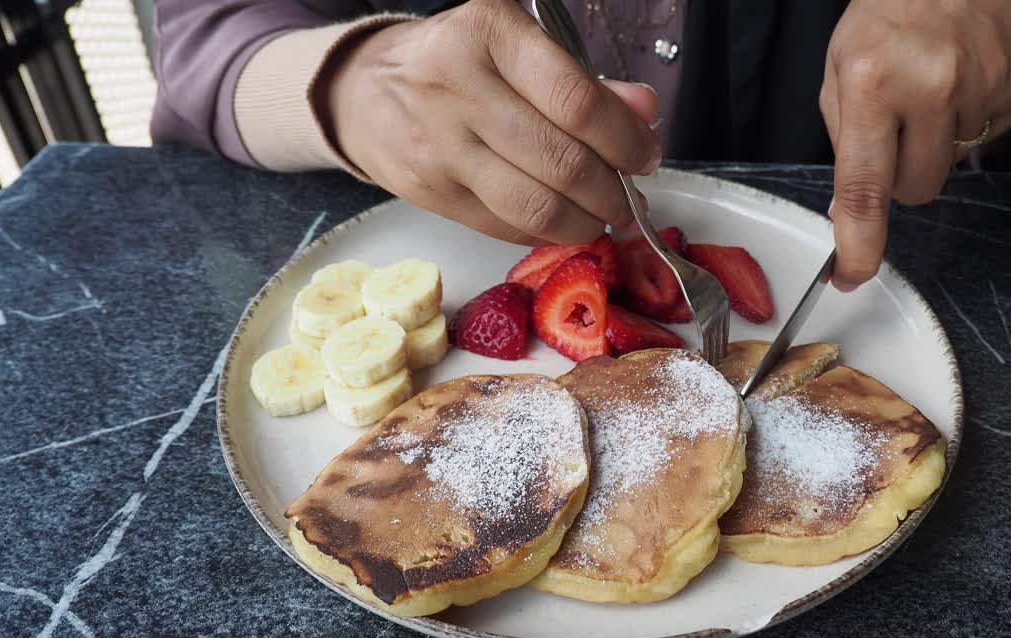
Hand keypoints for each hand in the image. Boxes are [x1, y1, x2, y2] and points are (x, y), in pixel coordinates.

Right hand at [319, 0, 660, 246]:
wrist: (364, 91)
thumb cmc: (454, 62)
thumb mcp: (517, 48)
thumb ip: (585, 82)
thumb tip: (645, 112)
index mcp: (491, 34)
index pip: (576, 100)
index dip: (624, 139)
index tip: (646, 156)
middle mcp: (459, 86)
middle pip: (562, 161)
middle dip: (612, 192)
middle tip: (630, 198)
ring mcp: (441, 145)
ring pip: (536, 206)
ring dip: (585, 222)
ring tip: (603, 216)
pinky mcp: (430, 192)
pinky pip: (506, 226)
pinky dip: (545, 230)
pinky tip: (560, 220)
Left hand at [819, 0, 1010, 288]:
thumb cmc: (889, 13)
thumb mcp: (841, 68)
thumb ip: (844, 141)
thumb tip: (849, 210)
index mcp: (872, 83)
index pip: (865, 186)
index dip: (859, 242)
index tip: (852, 275)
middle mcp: (931, 86)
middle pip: (918, 189)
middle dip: (902, 177)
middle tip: (897, 130)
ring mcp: (983, 83)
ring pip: (955, 165)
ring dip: (939, 142)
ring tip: (932, 86)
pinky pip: (991, 134)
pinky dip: (973, 118)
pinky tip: (963, 78)